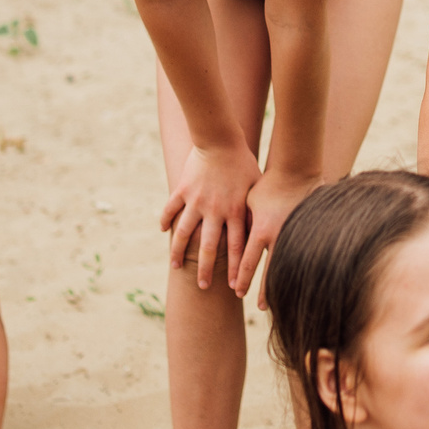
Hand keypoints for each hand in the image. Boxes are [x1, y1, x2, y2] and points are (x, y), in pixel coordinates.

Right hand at [160, 141, 261, 289]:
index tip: (236, 288)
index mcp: (235, 211)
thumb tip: (265, 234)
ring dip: (179, 252)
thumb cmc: (243, 163)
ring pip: (184, 233)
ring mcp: (196, 201)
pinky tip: (162, 231)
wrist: (221, 140)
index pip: (237, 248)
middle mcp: (215, 210)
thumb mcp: (256, 188)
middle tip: (203, 287)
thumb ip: (255, 211)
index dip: (237, 269)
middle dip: (206, 270)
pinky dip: (165, 221)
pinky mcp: (183, 190)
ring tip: (175, 266)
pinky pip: (171, 209)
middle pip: (209, 247)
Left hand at [236, 170, 323, 300]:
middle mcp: (277, 236)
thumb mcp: (248, 201)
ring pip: (286, 264)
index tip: (237, 292)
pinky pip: (303, 252)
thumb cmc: (267, 184)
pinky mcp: (308, 230)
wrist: (296, 169)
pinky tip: (301, 277)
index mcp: (259, 229)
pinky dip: (300, 266)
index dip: (242, 279)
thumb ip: (242, 221)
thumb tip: (228, 235)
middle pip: (268, 270)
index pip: (248, 261)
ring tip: (280, 296)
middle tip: (260, 306)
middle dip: (262, 288)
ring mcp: (294, 234)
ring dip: (281, 281)